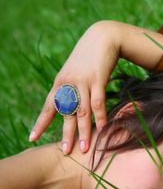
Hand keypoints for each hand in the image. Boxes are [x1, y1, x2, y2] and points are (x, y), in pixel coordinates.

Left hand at [29, 21, 119, 153]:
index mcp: (60, 83)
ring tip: (86, 148)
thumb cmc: (89, 57)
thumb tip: (71, 107)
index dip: (40, 122)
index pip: (49, 106)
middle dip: (65, 134)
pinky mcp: (97, 79)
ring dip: (84, 131)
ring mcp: (83, 81)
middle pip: (66, 113)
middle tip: (65, 151)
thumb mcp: (75, 71)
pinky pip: (98, 102)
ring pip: (82, 111)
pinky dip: (101, 116)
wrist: (102, 37)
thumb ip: (71, 88)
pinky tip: (103, 129)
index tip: (32, 138)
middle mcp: (68, 83)